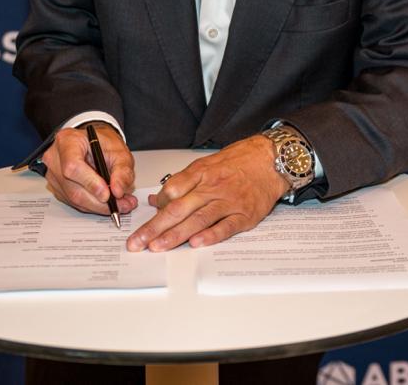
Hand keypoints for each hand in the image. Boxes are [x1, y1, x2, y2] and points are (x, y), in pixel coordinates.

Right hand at [42, 124, 137, 215]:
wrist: (94, 143)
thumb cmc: (103, 143)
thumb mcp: (120, 151)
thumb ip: (122, 171)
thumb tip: (118, 191)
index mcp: (68, 141)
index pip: (72, 166)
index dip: (90, 183)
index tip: (108, 194)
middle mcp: (55, 158)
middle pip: (73, 188)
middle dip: (100, 201)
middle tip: (123, 204)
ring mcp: (54, 175)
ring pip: (74, 199)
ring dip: (99, 206)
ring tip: (121, 204)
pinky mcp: (58, 188)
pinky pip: (74, 203)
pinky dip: (93, 205)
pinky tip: (108, 202)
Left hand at [127, 135, 287, 251]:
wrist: (270, 159)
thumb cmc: (238, 162)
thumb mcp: (206, 164)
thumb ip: (181, 182)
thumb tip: (156, 199)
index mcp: (200, 173)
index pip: (171, 191)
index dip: (155, 208)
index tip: (141, 224)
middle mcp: (212, 187)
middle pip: (178, 208)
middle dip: (154, 227)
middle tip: (137, 243)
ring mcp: (228, 201)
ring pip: (198, 219)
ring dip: (175, 235)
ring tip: (157, 247)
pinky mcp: (245, 215)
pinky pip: (225, 227)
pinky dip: (211, 235)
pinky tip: (196, 243)